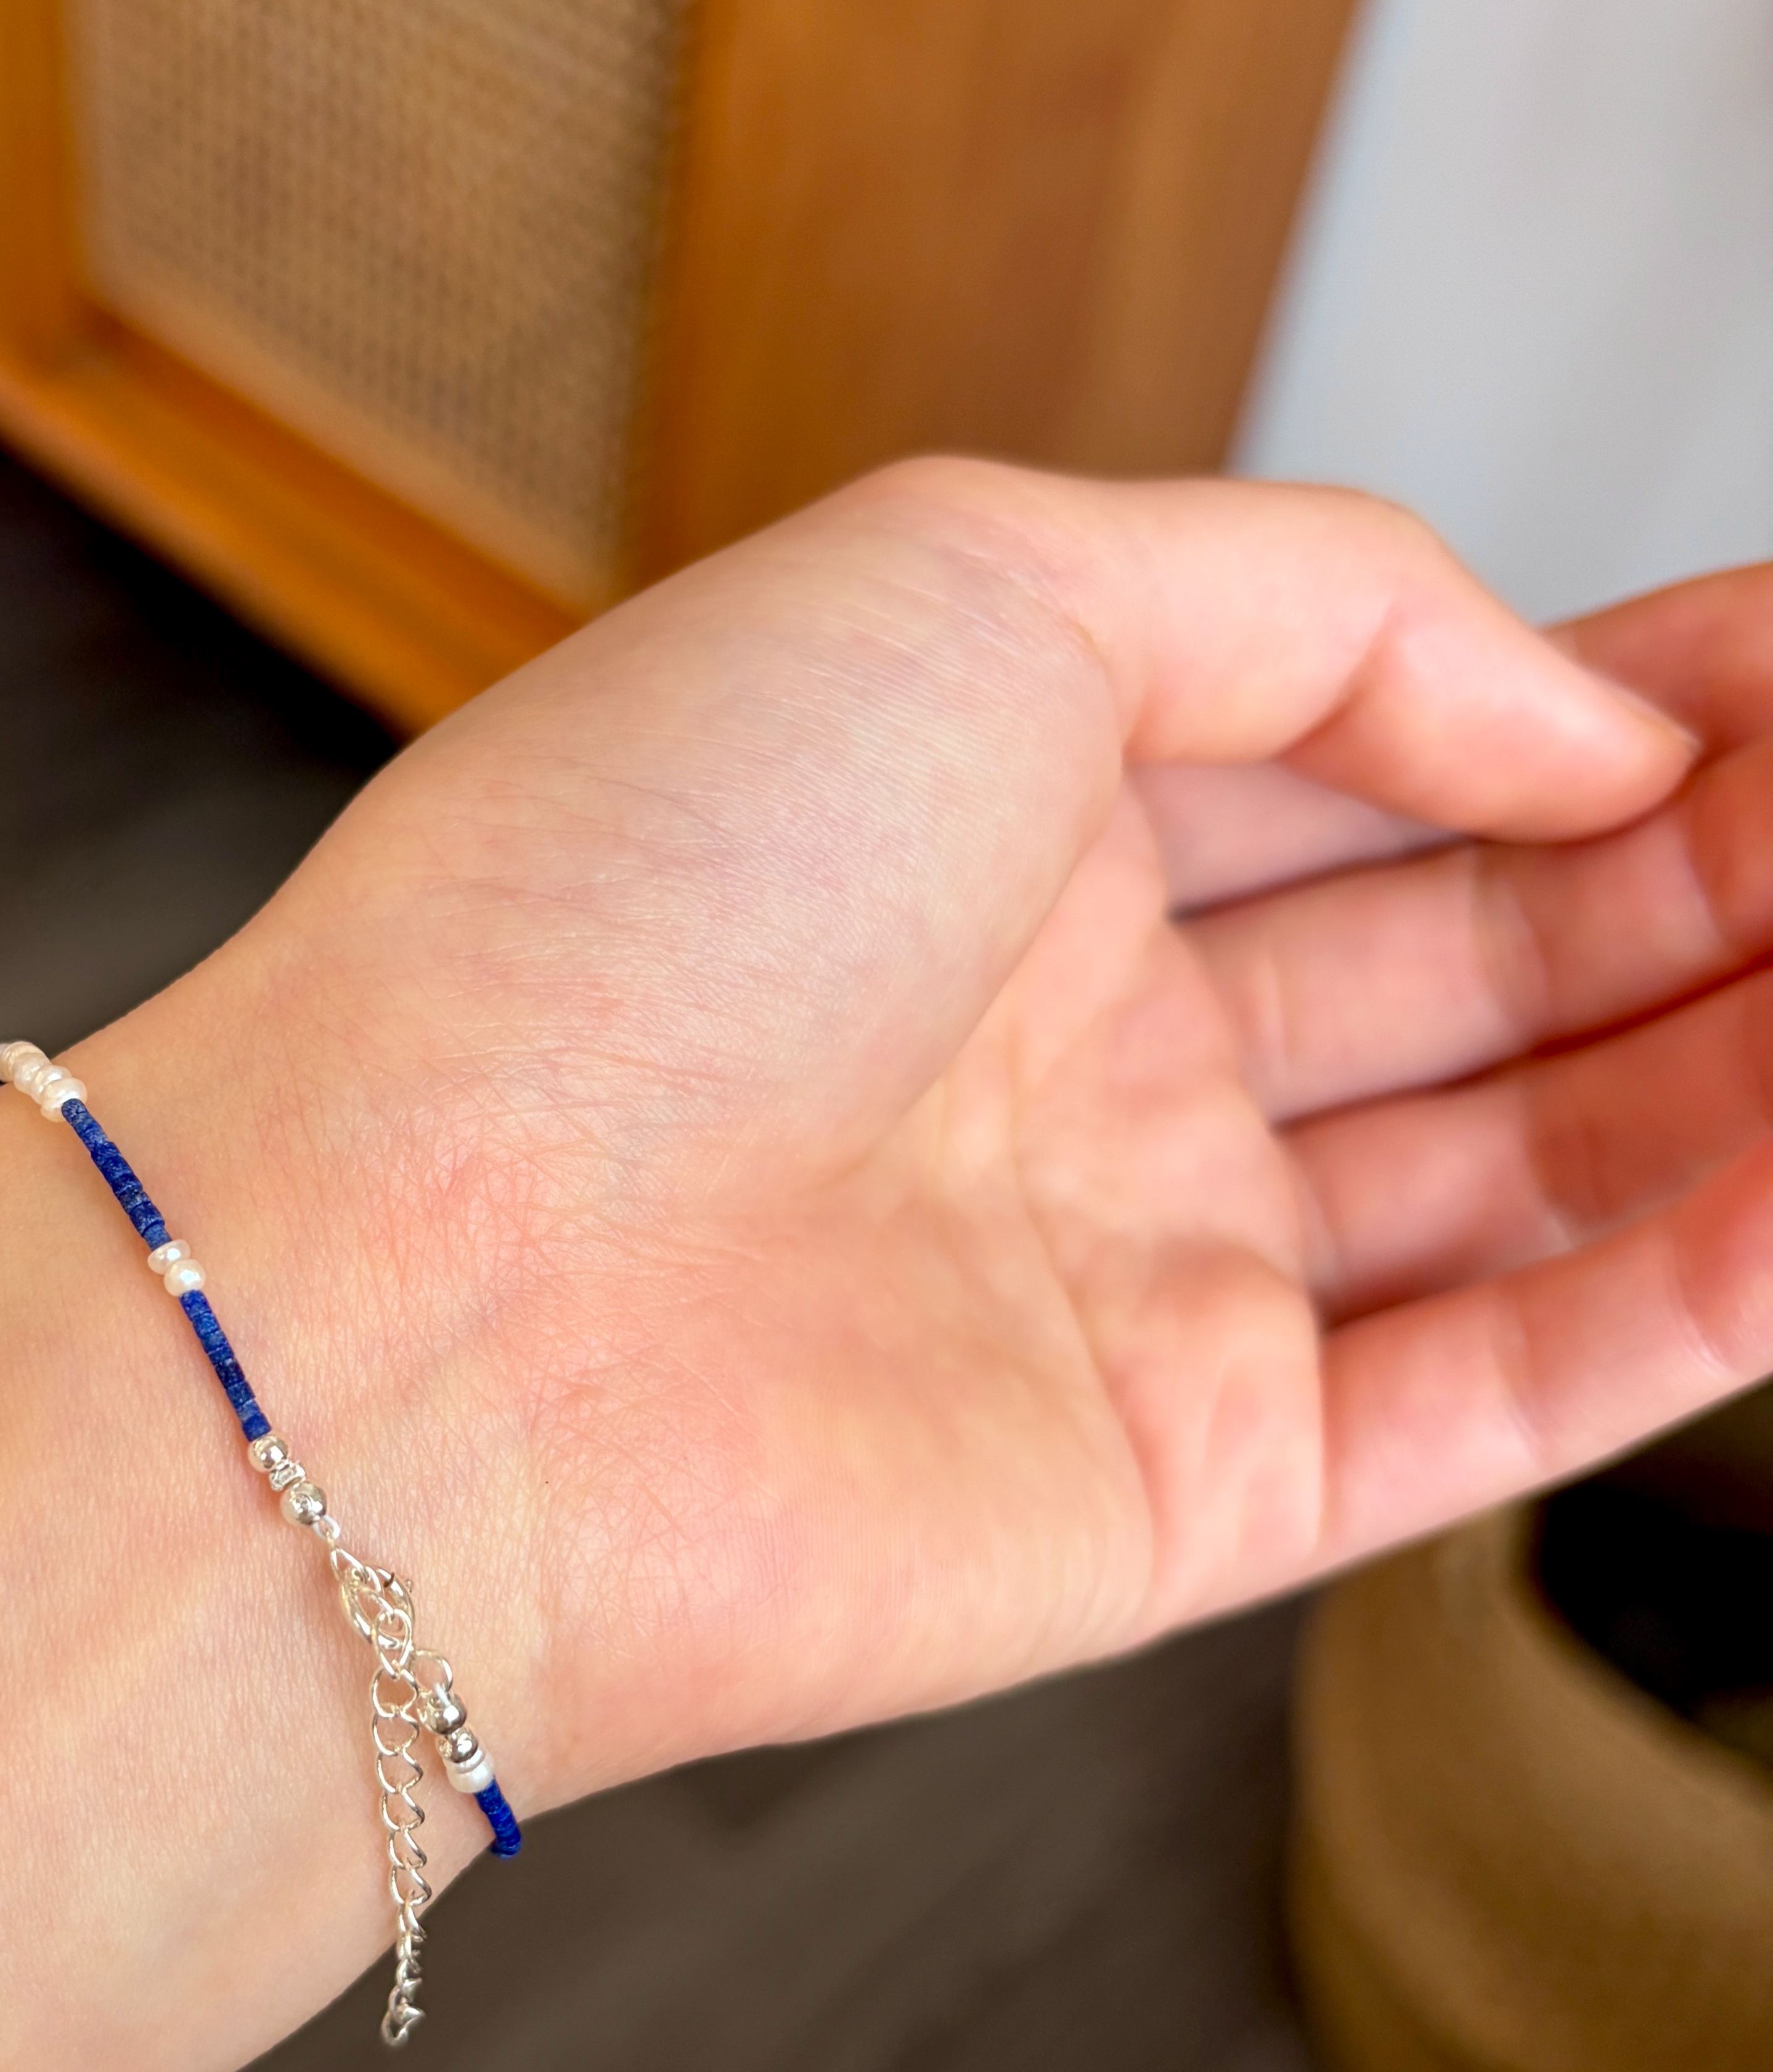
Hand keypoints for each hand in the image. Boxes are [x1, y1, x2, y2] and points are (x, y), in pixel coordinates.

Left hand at [95, 463, 1769, 1797]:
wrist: (430, 1269)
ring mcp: (1130, 1277)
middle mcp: (1071, 1055)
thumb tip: (1570, 708)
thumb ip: (1308, 599)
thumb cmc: (617, 901)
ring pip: (1527, 1174)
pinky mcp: (1175, 1488)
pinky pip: (1498, 1386)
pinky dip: (1694, 1295)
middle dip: (1710, 884)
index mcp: (1000, 828)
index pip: (1385, 752)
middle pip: (1483, 960)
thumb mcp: (967, 583)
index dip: (1616, 711)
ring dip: (1738, 1076)